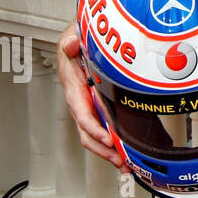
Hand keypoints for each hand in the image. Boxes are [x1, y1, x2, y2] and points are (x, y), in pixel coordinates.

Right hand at [55, 20, 126, 171]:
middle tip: (120, 160)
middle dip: (102, 148)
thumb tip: (70, 45)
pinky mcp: (100, 103)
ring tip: (124, 164)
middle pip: (87, 130)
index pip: (81, 111)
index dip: (93, 127)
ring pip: (95, 133)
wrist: (82, 33)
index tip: (108, 139)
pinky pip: (105, 125)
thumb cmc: (78, 35)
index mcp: (73, 84)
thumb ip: (72, 40)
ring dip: (108, 150)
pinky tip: (126, 150)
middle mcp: (80, 98)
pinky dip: (114, 141)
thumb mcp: (74, 33)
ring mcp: (89, 103)